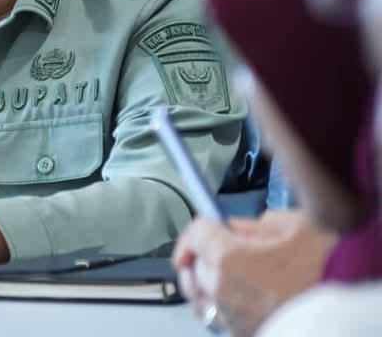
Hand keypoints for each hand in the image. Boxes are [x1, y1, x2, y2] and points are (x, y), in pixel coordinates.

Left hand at [172, 210, 337, 336]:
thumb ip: (255, 223)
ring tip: (229, 272)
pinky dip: (222, 304)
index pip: (194, 234)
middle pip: (193, 265)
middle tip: (225, 247)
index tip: (208, 225)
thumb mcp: (296, 226)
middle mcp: (224, 290)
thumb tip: (235, 226)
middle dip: (205, 253)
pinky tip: (244, 295)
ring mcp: (232, 317)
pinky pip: (218, 316)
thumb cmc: (330, 270)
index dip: (202, 225)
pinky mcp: (243, 335)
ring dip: (207, 280)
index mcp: (229, 258)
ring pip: (200, 295)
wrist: (356, 312)